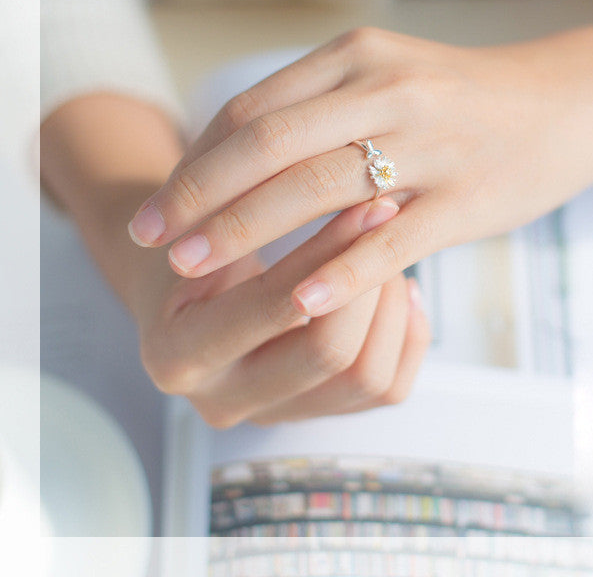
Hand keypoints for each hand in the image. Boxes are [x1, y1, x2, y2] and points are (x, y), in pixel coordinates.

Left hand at [127, 11, 592, 316]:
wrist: (569, 102)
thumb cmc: (466, 100)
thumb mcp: (390, 78)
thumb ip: (323, 108)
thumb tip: (244, 155)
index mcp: (359, 59)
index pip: (252, 109)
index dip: (197, 158)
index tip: (164, 202)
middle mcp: (387, 90)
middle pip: (267, 143)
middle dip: (198, 194)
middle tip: (152, 238)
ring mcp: (430, 144)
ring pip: (317, 188)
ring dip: (245, 230)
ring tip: (193, 268)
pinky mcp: (467, 198)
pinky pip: (391, 238)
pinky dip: (338, 269)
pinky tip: (295, 302)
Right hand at [128, 195, 429, 428]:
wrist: (180, 276)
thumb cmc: (191, 238)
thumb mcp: (198, 219)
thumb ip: (240, 212)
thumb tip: (320, 186)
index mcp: (177, 353)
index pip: (274, 306)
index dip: (329, 251)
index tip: (370, 202)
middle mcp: (222, 400)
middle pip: (328, 355)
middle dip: (367, 282)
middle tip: (387, 225)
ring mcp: (272, 414)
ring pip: (367, 380)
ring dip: (389, 310)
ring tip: (386, 253)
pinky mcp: (313, 414)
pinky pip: (387, 389)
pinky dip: (406, 336)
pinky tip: (400, 288)